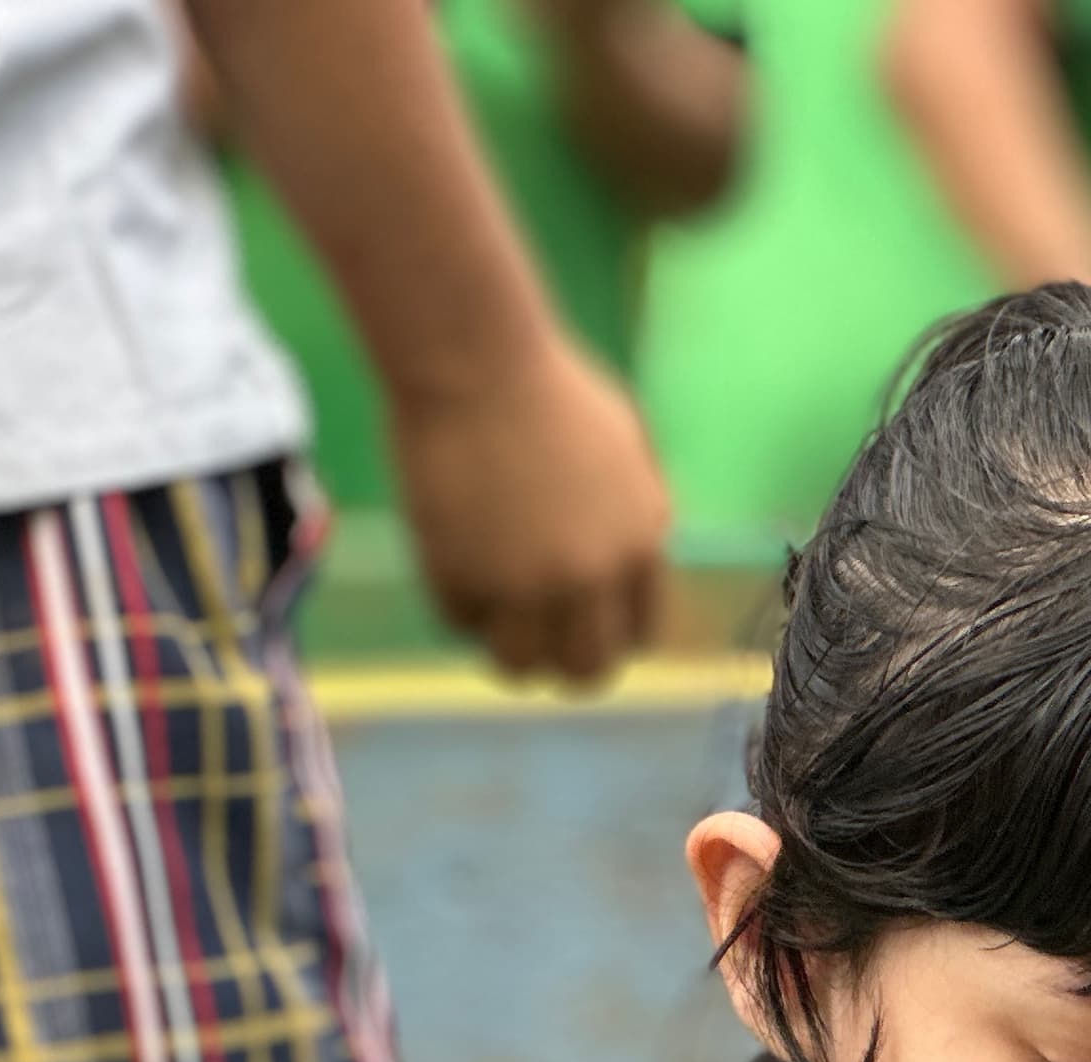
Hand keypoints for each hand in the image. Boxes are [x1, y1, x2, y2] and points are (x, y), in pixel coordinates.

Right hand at [386, 334, 668, 686]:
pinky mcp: (463, 578)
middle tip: (532, 636)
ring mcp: (525, 585)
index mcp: (640, 544)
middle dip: (561, 660)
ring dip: (503, 644)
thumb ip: (635, 510)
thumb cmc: (549, 386)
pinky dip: (456, 599)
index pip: (638, 634)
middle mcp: (592, 577)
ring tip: (487, 608)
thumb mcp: (627, 445)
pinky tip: (450, 553)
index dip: (607, 634)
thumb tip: (627, 564)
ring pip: (520, 666)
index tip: (579, 626)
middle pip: (586, 670)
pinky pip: (460, 622)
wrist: (476, 361)